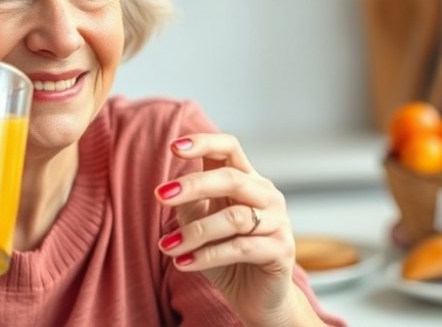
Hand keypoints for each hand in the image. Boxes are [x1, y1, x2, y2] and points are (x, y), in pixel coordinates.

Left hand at [154, 133, 296, 323]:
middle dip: (193, 185)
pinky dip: (207, 256)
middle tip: (160, 196)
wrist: (255, 297)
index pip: (229, 148)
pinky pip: (241, 248)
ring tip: (167, 245)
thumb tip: (168, 188)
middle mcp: (266, 195)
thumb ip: (189, 202)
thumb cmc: (225, 255)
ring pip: (233, 218)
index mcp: (247, 180)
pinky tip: (182, 263)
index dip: (204, 143)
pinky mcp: (281, 250)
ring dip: (194, 232)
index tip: (173, 147)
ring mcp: (278, 221)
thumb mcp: (200, 223)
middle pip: (231, 178)